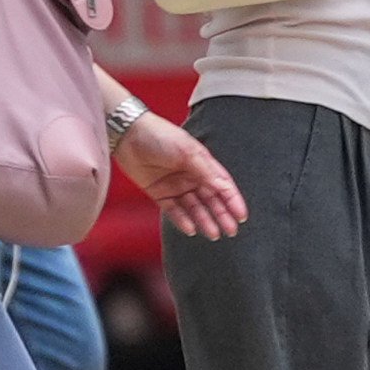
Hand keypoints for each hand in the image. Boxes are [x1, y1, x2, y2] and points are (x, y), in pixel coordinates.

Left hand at [115, 109, 246, 238]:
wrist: (128, 134)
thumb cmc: (160, 136)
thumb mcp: (187, 151)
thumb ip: (206, 171)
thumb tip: (225, 188)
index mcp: (202, 163)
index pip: (222, 185)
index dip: (233, 200)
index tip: (242, 216)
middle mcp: (191, 176)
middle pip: (211, 200)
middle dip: (222, 215)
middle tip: (231, 231)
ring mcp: (175, 186)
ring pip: (194, 208)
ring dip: (205, 221)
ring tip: (214, 234)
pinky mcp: (159, 193)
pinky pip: (174, 211)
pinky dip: (182, 221)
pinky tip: (191, 229)